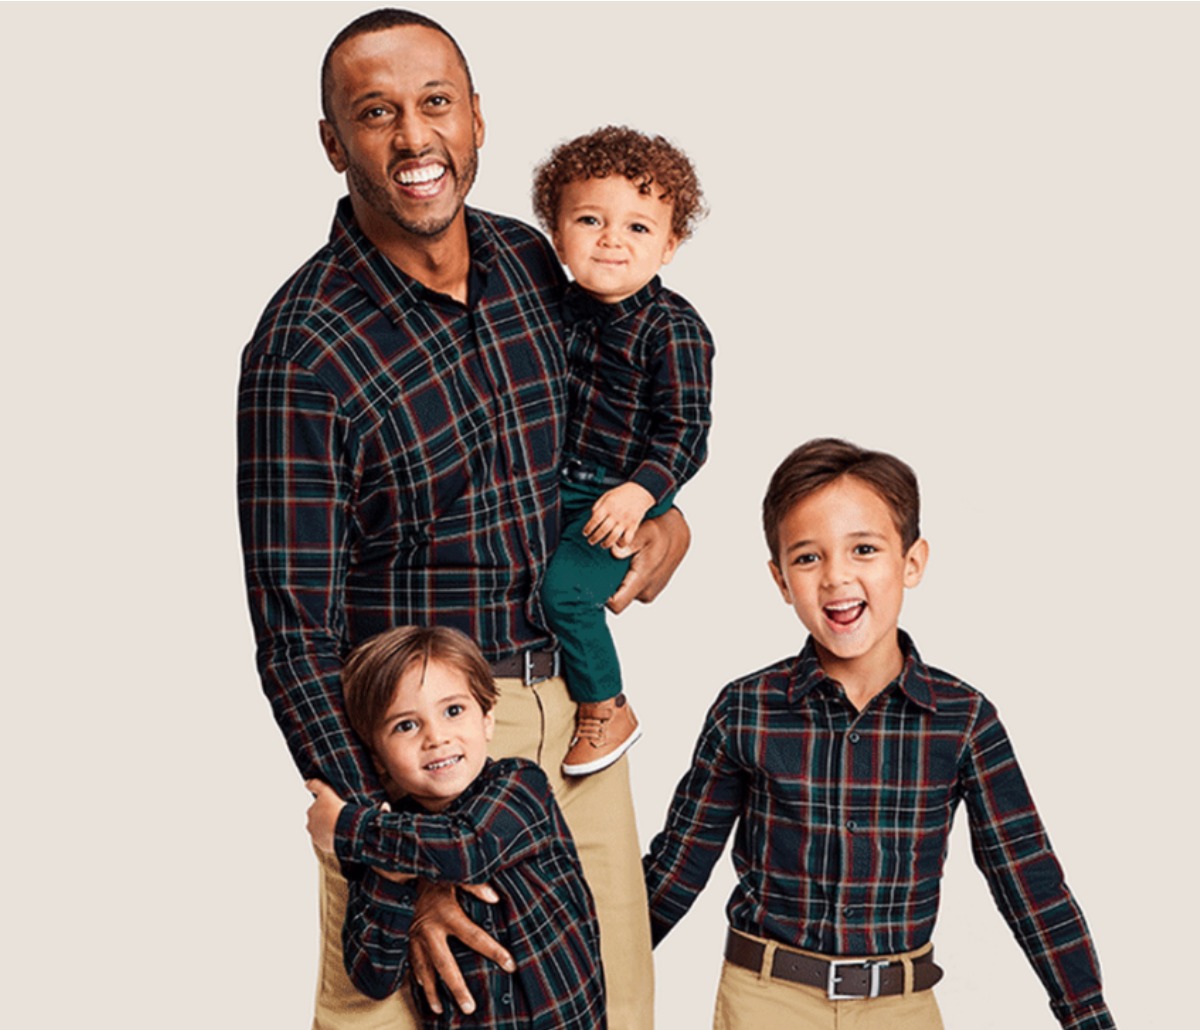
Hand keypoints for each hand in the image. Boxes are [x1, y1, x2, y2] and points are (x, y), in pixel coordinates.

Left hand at [305, 779, 346, 854]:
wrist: (344, 827)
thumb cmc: (336, 808)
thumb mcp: (326, 791)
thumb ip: (315, 785)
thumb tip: (306, 783)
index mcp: (310, 812)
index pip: (316, 808)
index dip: (325, 806)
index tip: (333, 806)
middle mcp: (310, 825)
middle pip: (318, 820)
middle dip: (325, 818)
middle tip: (338, 815)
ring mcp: (317, 836)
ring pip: (322, 831)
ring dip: (329, 828)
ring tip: (341, 825)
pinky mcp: (324, 845)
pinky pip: (328, 841)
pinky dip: (333, 837)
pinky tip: (340, 833)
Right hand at [408, 880, 512, 1014]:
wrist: (401, 876)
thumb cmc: (435, 878)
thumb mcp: (455, 877)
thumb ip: (475, 886)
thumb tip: (495, 897)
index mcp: (446, 915)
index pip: (475, 937)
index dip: (494, 951)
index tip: (510, 965)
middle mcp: (429, 931)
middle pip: (445, 965)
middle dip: (457, 988)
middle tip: (469, 1008)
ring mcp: (414, 939)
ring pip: (424, 971)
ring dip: (432, 992)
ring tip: (440, 1010)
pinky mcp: (405, 941)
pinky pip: (411, 965)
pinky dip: (417, 980)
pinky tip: (424, 991)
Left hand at [583, 482, 655, 550]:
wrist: (640, 492)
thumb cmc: (621, 494)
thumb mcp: (606, 496)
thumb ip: (598, 506)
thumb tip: (591, 518)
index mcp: (608, 506)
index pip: (595, 519)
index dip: (588, 528)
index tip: (585, 533)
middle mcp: (616, 514)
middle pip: (602, 530)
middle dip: (594, 538)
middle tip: (591, 541)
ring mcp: (625, 520)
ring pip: (613, 537)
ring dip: (606, 544)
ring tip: (602, 545)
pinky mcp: (633, 525)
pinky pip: (627, 539)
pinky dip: (621, 544)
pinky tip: (617, 543)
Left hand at [607, 505, 689, 613]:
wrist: (676, 537)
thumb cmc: (659, 534)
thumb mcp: (645, 532)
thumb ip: (629, 543)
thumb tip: (614, 552)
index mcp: (642, 580)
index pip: (617, 604)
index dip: (603, 599)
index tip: (595, 584)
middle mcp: (646, 592)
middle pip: (618, 599)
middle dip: (609, 586)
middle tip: (606, 567)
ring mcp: (649, 593)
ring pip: (625, 594)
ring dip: (619, 583)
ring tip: (620, 565)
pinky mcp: (650, 591)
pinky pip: (632, 591)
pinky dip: (627, 582)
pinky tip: (628, 567)